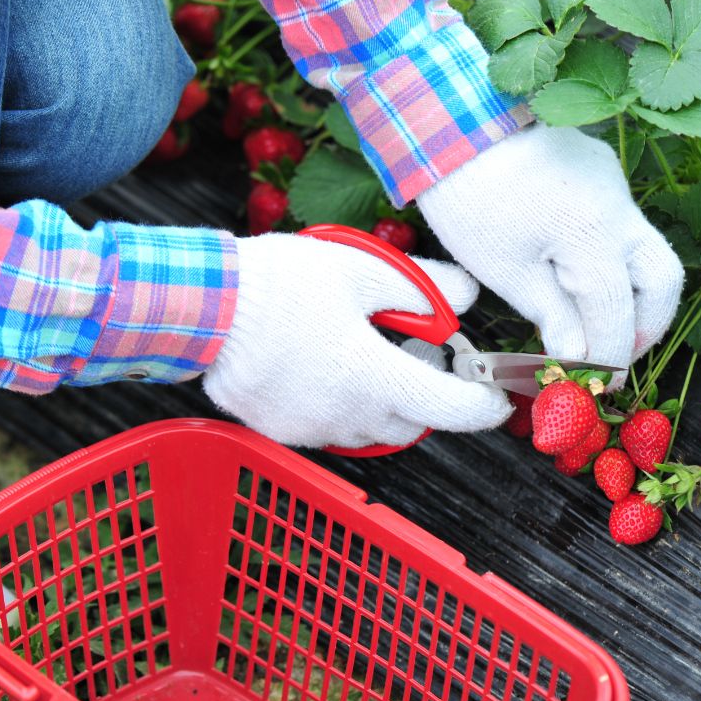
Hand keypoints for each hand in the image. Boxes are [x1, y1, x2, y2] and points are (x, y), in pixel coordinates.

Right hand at [203, 233, 510, 447]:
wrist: (206, 306)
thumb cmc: (281, 284)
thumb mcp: (363, 269)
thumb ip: (424, 287)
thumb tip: (465, 297)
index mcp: (375, 378)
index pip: (452, 410)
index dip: (483, 406)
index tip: (495, 398)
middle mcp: (348, 416)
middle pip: (412, 422)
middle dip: (424, 393)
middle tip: (412, 349)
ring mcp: (312, 429)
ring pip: (369, 428)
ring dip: (381, 400)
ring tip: (359, 352)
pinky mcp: (282, 430)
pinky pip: (329, 427)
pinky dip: (340, 404)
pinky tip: (320, 365)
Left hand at [417, 124, 683, 382]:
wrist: (454, 121)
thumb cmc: (469, 198)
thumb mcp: (504, 270)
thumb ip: (551, 316)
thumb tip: (579, 359)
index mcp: (594, 233)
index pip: (617, 313)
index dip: (608, 356)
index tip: (593, 386)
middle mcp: (619, 206)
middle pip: (663, 280)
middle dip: (645, 327)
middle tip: (612, 359)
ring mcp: (614, 184)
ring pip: (649, 251)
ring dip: (633, 296)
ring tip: (596, 327)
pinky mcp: (599, 171)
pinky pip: (623, 226)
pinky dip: (613, 262)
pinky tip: (577, 279)